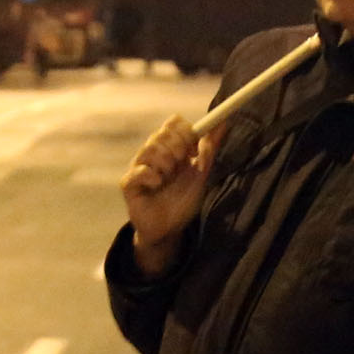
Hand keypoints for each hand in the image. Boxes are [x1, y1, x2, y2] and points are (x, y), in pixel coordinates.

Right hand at [122, 115, 219, 268]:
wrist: (168, 230)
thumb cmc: (182, 201)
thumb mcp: (201, 174)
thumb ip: (210, 149)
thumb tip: (225, 123)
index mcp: (169, 148)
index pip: (173, 123)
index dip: (186, 131)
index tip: (193, 149)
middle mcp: (152, 154)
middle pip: (162, 133)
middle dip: (178, 148)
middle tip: (181, 164)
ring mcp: (139, 167)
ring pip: (150, 148)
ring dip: (166, 163)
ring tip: (168, 178)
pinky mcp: (128, 184)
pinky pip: (139, 170)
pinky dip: (152, 176)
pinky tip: (157, 185)